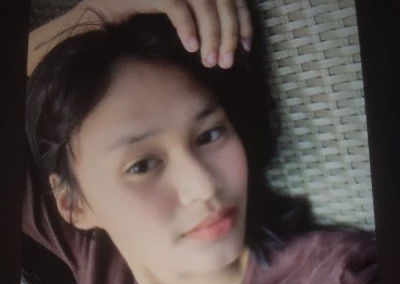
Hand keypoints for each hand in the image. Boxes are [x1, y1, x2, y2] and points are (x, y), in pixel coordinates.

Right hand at [81, 0, 252, 68]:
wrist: (100, 9)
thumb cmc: (138, 13)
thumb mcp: (175, 11)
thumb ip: (198, 17)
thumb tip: (223, 40)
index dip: (242, 21)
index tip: (246, 48)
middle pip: (223, 0)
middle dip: (229, 34)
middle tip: (227, 63)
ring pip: (205, 4)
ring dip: (212, 35)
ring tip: (210, 62)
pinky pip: (177, 8)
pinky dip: (187, 28)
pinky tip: (191, 49)